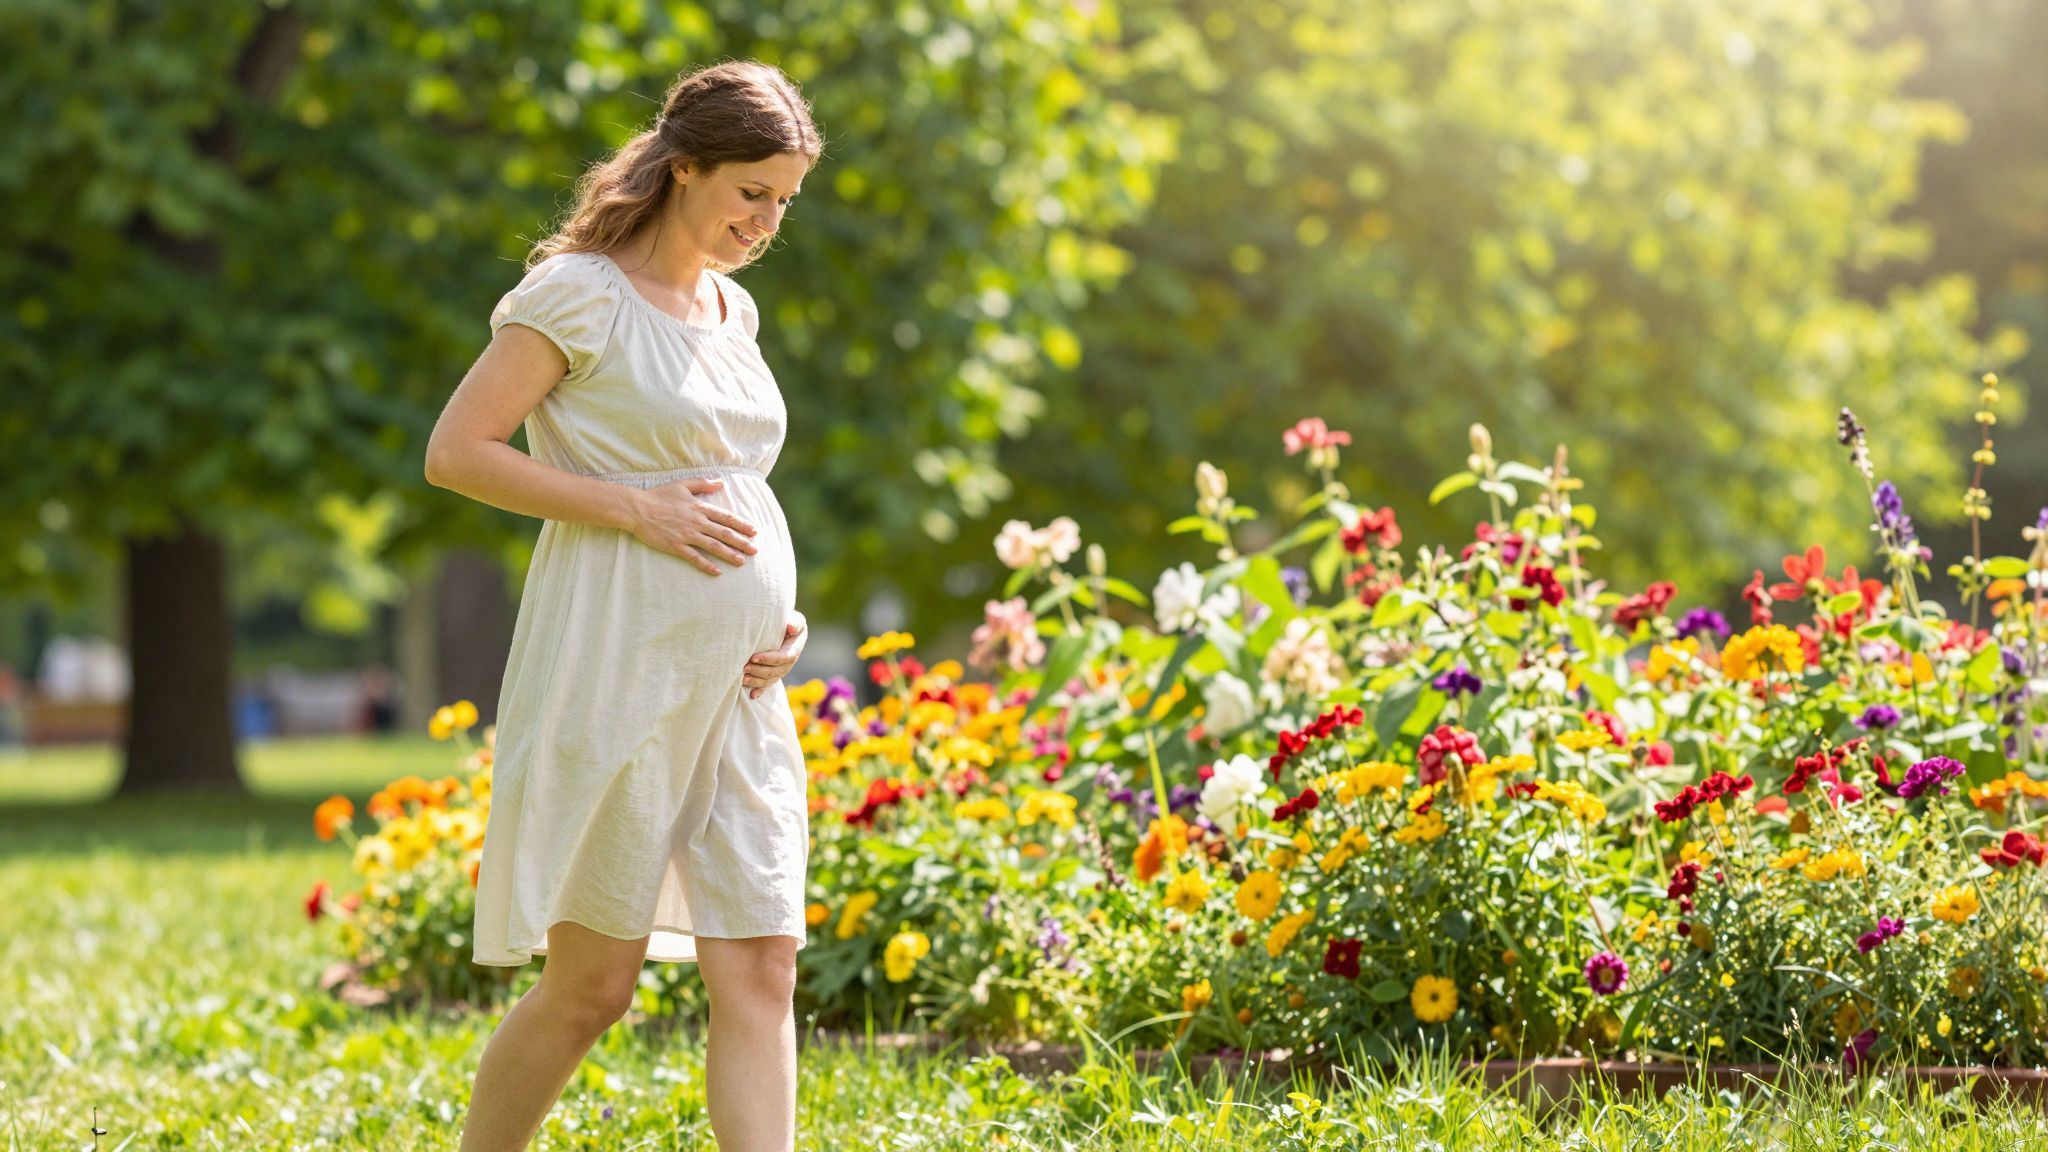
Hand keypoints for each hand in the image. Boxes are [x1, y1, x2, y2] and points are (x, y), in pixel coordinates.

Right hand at [626, 477, 758, 575]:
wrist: (637, 508)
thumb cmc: (659, 496)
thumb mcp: (682, 485)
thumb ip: (702, 483)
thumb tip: (720, 482)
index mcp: (699, 507)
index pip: (726, 517)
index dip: (741, 525)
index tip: (754, 531)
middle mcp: (696, 522)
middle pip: (724, 533)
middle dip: (741, 542)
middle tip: (755, 550)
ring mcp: (687, 535)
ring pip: (713, 546)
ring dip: (729, 554)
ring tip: (742, 562)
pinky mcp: (676, 546)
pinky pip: (695, 557)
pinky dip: (707, 565)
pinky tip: (717, 572)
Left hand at [743, 611, 806, 698]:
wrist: (783, 628)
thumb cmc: (787, 620)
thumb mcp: (795, 618)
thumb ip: (795, 622)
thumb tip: (791, 628)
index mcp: (794, 648)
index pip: (784, 657)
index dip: (769, 659)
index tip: (754, 657)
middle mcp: (789, 662)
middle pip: (776, 671)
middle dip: (759, 671)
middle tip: (744, 667)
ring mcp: (782, 670)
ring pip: (770, 680)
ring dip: (757, 681)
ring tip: (743, 678)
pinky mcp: (774, 674)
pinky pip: (768, 685)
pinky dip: (760, 691)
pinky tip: (752, 695)